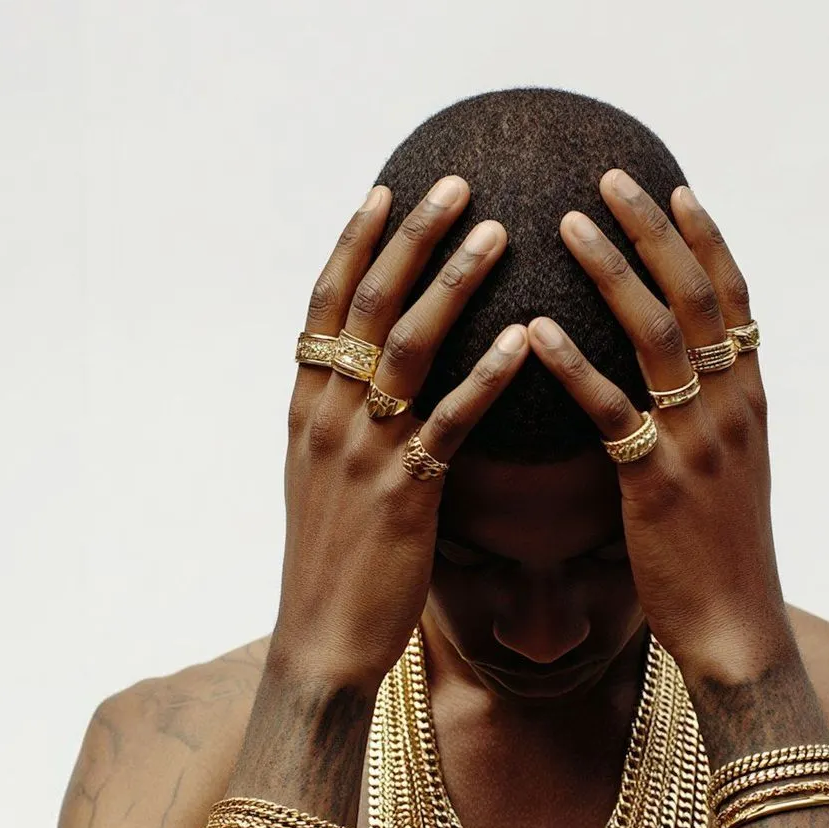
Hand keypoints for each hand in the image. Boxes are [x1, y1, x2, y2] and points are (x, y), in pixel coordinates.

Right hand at [275, 177, 530, 689]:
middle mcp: (328, 416)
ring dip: (451, 283)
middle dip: (411, 238)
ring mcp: (363, 452)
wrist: (321, 644)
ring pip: (406, 347)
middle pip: (366, 305)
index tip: (388, 189)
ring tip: (495, 232)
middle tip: (455, 182)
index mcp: (308, 406)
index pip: (325, 304)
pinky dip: (483, 376)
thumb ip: (347, 418)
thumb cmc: (336, 563)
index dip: (356, 243)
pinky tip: (520, 340)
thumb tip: (374, 374)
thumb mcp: (325, 476)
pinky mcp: (406, 494)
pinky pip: (447, 422)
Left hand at [526, 170, 792, 685]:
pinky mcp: (656, 483)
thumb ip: (706, 415)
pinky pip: (613, 410)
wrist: (736, 631)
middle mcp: (731, 407)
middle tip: (609, 177)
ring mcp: (698, 441)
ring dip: (612, 272)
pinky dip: (573, 364)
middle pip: (697, 295)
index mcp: (749, 399)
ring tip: (566, 224)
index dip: (704, 239)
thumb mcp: (727, 471)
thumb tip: (679, 375)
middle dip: (653, 230)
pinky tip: (534, 331)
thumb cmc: (719, 556)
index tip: (672, 187)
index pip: (734, 299)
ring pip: (658, 335)